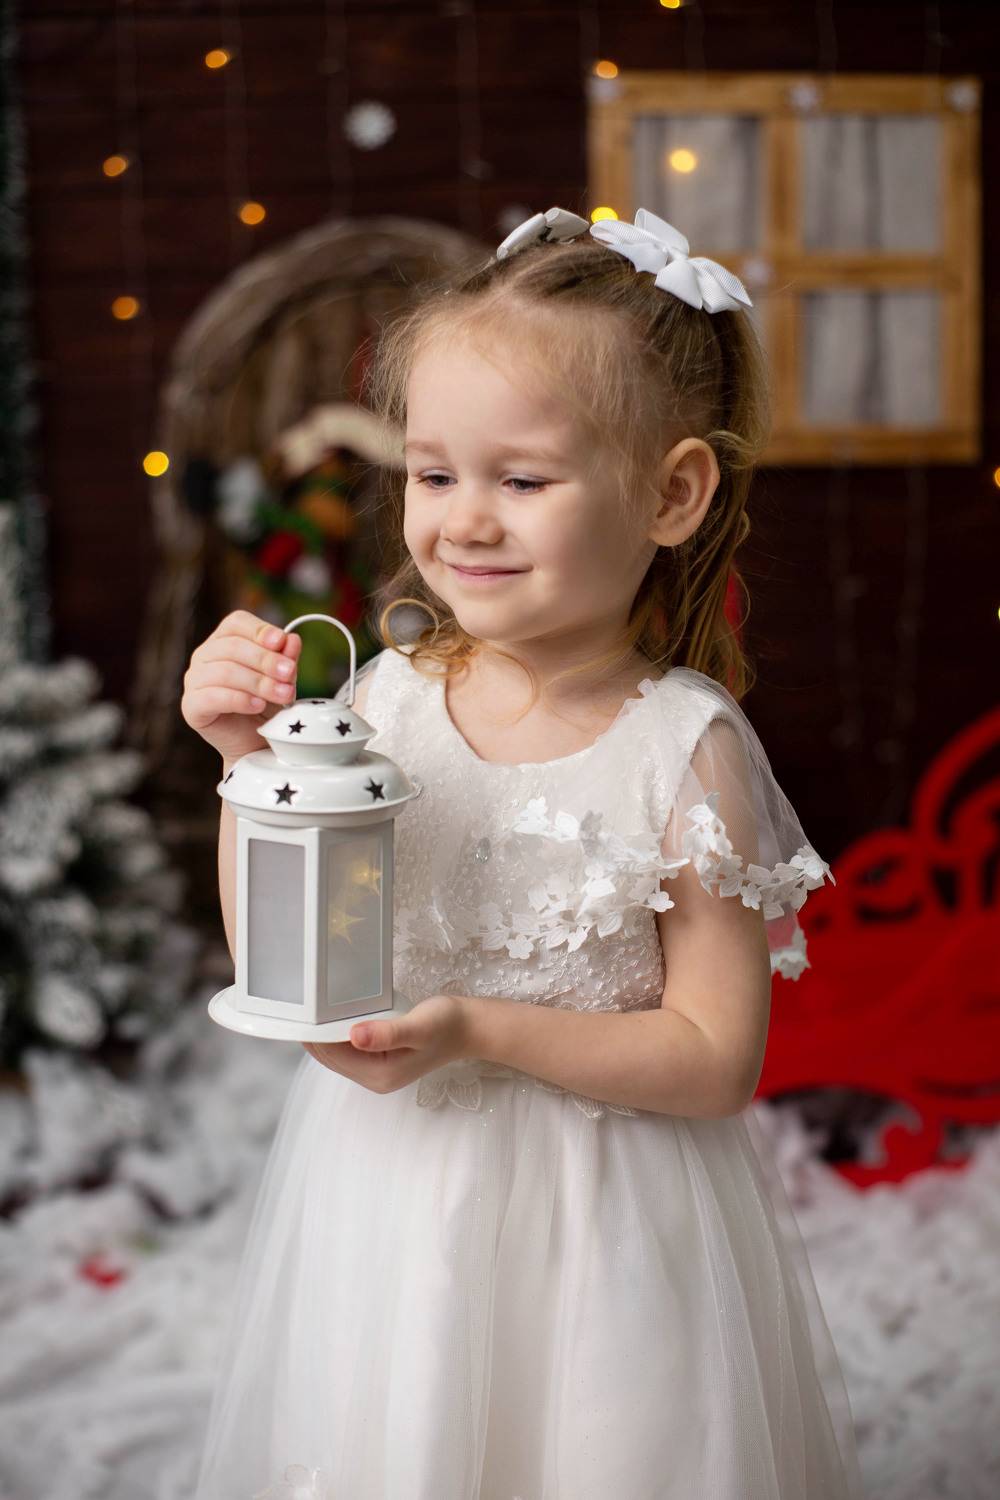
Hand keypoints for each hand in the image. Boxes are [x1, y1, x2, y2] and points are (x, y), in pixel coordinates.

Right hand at [180, 609, 302, 766]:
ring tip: (282, 694)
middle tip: (290, 673)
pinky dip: (238, 700)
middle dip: (266, 660)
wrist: (256, 742)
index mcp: (225, 640)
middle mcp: (205, 656)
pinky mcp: (191, 706)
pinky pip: (212, 697)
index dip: (259, 630)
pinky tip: (257, 705)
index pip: (236, 623)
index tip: (280, 641)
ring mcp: (194, 680)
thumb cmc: (267, 705)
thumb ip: (286, 659)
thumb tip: (291, 639)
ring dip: (258, 682)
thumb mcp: (283, 679)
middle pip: (233, 646)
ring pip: (224, 671)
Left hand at [301, 993, 472, 1094]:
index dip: (315, 1035)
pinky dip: (337, 1036)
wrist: (468, 1027)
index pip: (334, 1055)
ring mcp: (377, 1073)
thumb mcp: (417, 1027)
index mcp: (380, 1075)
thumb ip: (386, 1033)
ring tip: (308, 1012)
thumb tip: (354, 1037)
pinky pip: (348, 1051)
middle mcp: (375, 1079)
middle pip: (331, 1058)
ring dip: (323, 1036)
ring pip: (337, 1055)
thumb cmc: (446, 1024)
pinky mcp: (380, 1062)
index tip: (300, 1011)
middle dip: (314, 1037)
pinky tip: (330, 1020)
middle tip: (298, 1007)